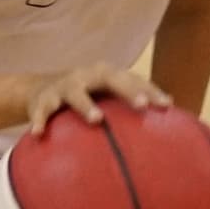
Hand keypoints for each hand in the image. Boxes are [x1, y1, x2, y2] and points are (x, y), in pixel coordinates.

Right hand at [23, 64, 166, 137]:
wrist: (40, 88)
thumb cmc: (87, 94)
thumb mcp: (107, 93)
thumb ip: (133, 99)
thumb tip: (171, 108)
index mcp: (107, 74)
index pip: (133, 79)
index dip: (150, 90)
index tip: (166, 106)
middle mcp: (88, 76)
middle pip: (110, 78)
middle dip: (127, 90)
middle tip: (141, 105)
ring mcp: (65, 86)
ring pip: (76, 93)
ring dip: (86, 105)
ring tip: (97, 119)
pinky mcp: (44, 99)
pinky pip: (42, 111)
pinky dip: (39, 120)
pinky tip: (38, 134)